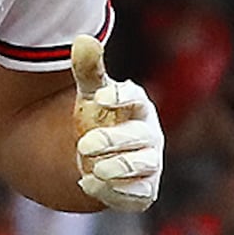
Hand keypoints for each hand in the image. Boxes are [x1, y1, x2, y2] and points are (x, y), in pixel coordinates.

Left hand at [67, 37, 161, 212]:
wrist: (98, 157)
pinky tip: (88, 184)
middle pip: (140, 137)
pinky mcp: (144, 191)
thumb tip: (83, 39)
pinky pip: (138, 195)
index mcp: (138, 105)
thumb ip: (88, 70)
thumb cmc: (100, 117)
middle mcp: (149, 135)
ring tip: (92, 170)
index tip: (99, 98)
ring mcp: (150, 164)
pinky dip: (115, 193)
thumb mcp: (90, 94)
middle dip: (114, 141)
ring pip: (143, 168)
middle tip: (83, 144)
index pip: (135, 97)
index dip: (120, 97)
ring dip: (118, 169)